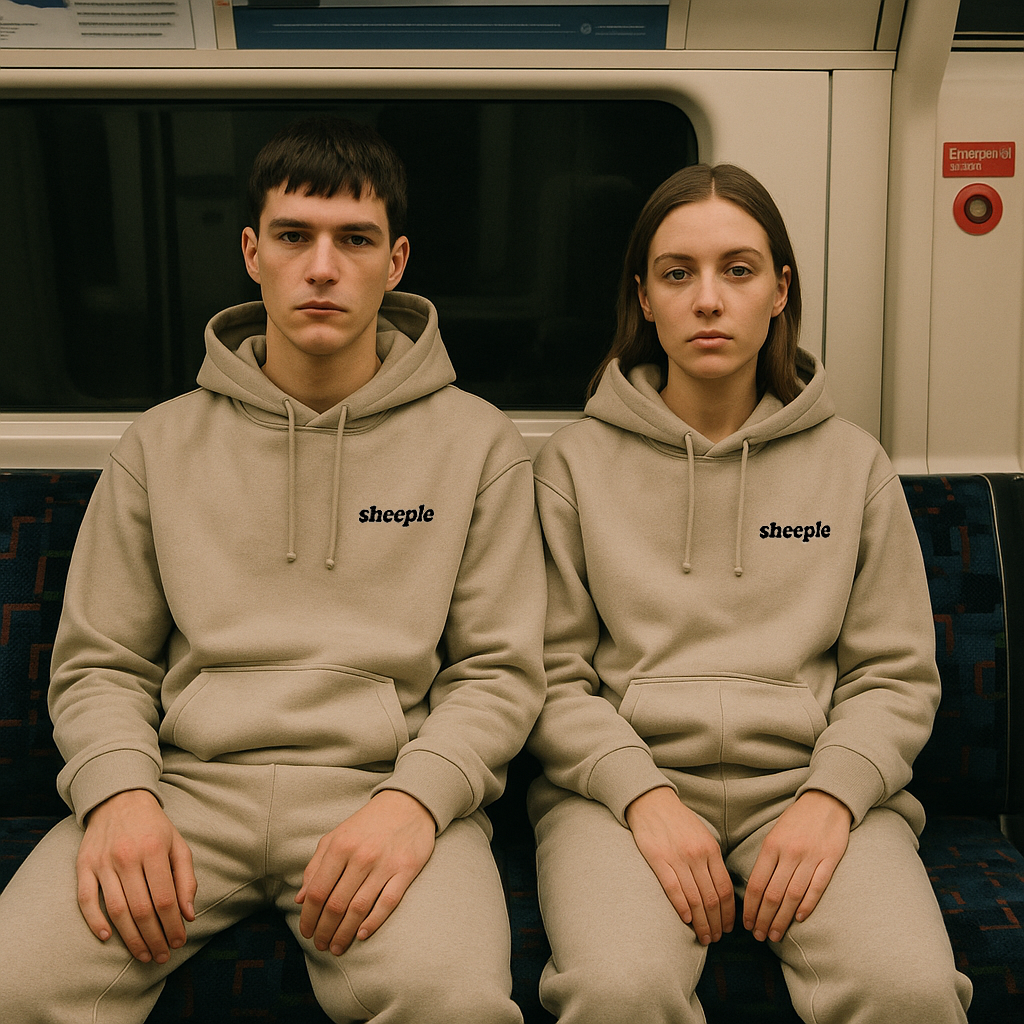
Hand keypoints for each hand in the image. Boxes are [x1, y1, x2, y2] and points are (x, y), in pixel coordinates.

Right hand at [77, 789, 196, 963]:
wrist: (119, 799)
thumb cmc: (154, 826)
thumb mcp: (178, 844)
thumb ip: (186, 878)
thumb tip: (188, 914)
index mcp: (154, 849)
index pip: (165, 898)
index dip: (173, 925)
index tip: (179, 942)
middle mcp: (127, 856)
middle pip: (141, 909)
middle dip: (154, 938)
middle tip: (162, 956)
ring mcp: (102, 862)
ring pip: (115, 910)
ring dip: (130, 938)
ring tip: (143, 954)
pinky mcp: (83, 866)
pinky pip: (86, 900)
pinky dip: (94, 921)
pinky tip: (107, 938)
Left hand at [296, 790, 435, 955]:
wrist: (408, 804)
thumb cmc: (367, 824)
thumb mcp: (336, 836)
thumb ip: (316, 866)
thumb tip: (300, 898)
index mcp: (340, 846)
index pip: (317, 892)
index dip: (308, 917)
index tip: (306, 933)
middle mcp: (361, 855)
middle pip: (336, 904)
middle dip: (325, 931)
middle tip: (321, 945)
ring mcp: (384, 864)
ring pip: (359, 908)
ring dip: (345, 933)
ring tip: (337, 947)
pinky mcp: (406, 870)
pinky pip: (387, 903)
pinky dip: (373, 923)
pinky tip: (361, 935)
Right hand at [625, 786, 734, 944]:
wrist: (651, 802)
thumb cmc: (678, 821)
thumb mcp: (703, 835)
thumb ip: (712, 859)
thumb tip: (721, 889)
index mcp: (711, 850)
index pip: (726, 889)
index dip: (729, 913)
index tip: (728, 928)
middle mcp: (697, 856)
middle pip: (712, 898)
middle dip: (716, 923)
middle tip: (716, 938)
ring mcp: (678, 858)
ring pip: (695, 899)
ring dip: (701, 923)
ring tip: (704, 936)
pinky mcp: (659, 859)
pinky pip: (673, 889)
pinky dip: (682, 908)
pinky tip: (686, 920)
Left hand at [743, 790, 852, 941]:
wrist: (826, 802)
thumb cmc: (796, 820)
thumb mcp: (774, 834)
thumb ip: (766, 860)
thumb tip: (752, 889)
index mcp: (771, 846)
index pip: (756, 883)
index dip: (750, 907)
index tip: (747, 924)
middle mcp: (789, 853)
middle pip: (772, 894)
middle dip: (763, 918)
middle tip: (759, 936)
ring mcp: (810, 858)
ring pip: (793, 896)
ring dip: (782, 919)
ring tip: (775, 934)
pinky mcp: (829, 860)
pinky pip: (816, 888)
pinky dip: (807, 906)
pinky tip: (798, 919)